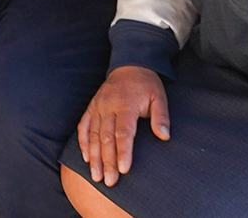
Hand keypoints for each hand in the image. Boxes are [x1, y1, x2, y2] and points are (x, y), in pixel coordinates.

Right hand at [77, 64, 169, 185]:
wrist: (129, 65)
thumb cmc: (146, 85)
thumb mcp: (159, 97)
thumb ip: (161, 117)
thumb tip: (164, 136)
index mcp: (126, 104)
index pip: (123, 133)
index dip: (123, 152)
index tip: (124, 169)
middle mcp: (108, 106)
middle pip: (107, 138)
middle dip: (107, 161)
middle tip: (110, 181)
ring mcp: (98, 106)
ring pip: (94, 135)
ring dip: (94, 157)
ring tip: (96, 176)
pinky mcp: (92, 107)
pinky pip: (84, 126)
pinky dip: (83, 142)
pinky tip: (86, 157)